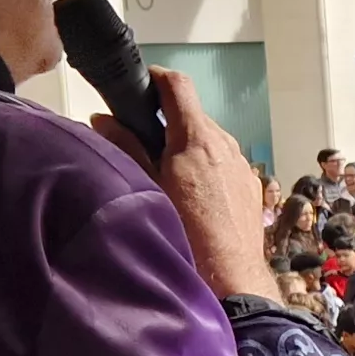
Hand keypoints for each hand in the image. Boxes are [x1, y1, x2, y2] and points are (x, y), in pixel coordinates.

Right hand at [100, 68, 273, 300]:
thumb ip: (125, 146)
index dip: (156, 77)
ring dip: (187, 145)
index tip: (140, 84)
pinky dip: (205, 167)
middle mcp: (225, 143)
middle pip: (193, 115)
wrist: (230, 278)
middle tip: (141, 138)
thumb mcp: (145, 186)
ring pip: (210, 141)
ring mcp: (242, 165)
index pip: (178, 84)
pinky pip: (224, 164)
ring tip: (164, 172)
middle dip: (167, 119)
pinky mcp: (251, 187)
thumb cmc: (183, 233)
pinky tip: (191, 195)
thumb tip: (103, 117)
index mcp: (197, 137)